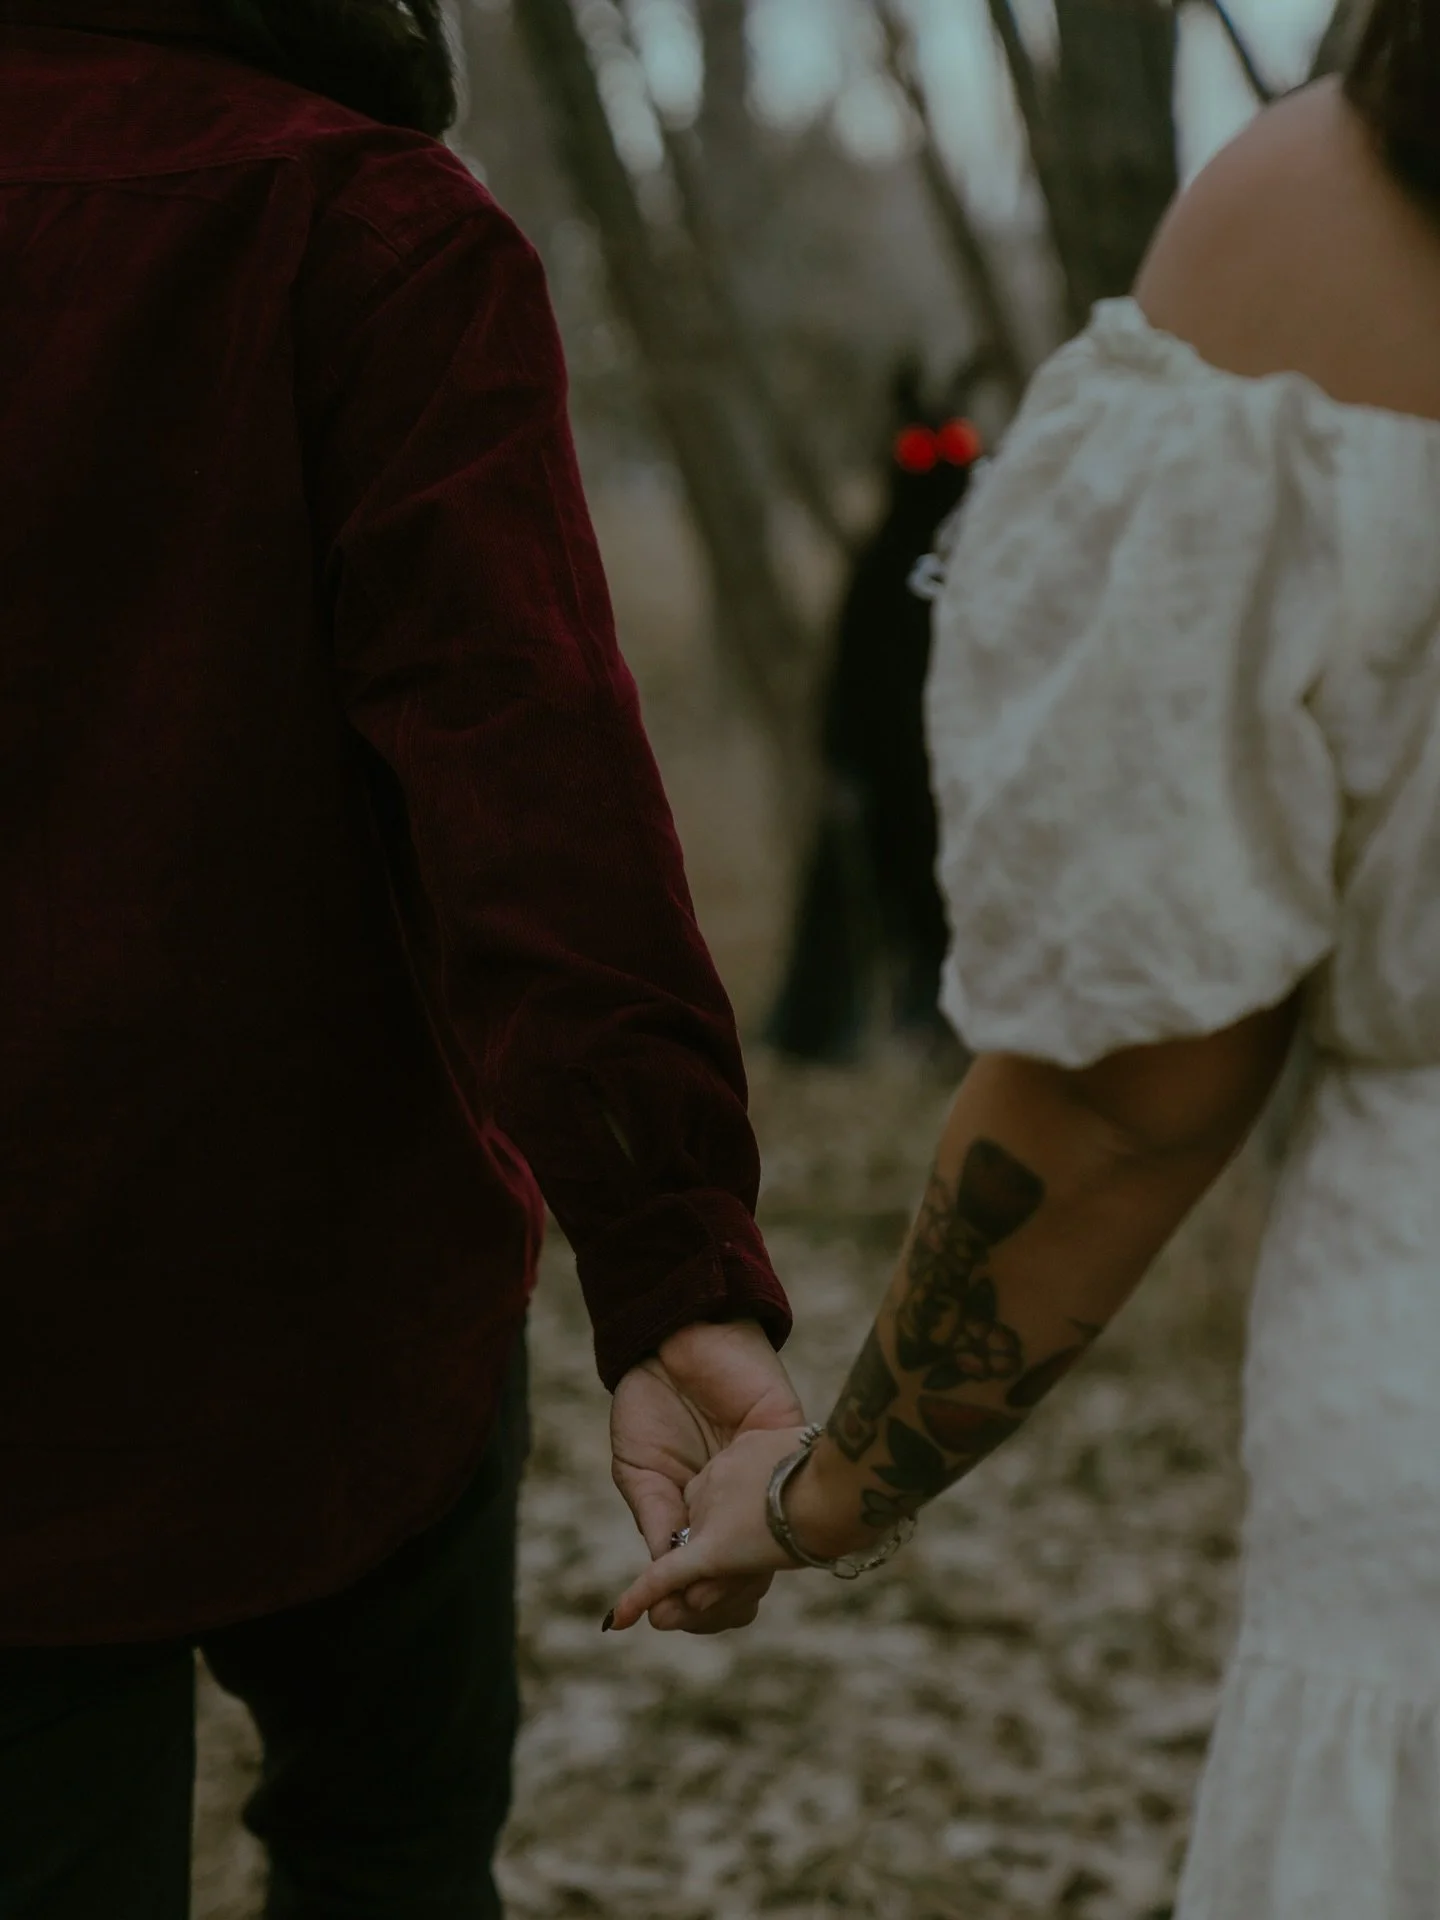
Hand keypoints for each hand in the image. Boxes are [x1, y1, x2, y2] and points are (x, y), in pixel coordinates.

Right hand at [609, 1317, 803, 1632]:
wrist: (669, 1336)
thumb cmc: (650, 1399)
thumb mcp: (640, 1471)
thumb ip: (655, 1521)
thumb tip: (660, 1584)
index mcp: (707, 1511)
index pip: (712, 1573)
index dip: (693, 1602)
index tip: (664, 1620)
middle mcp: (743, 1501)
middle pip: (747, 1570)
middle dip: (716, 1602)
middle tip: (685, 1613)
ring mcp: (766, 1476)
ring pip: (770, 1545)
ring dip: (737, 1578)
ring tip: (703, 1593)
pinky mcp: (787, 1441)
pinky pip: (783, 1495)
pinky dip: (757, 1528)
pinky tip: (730, 1551)